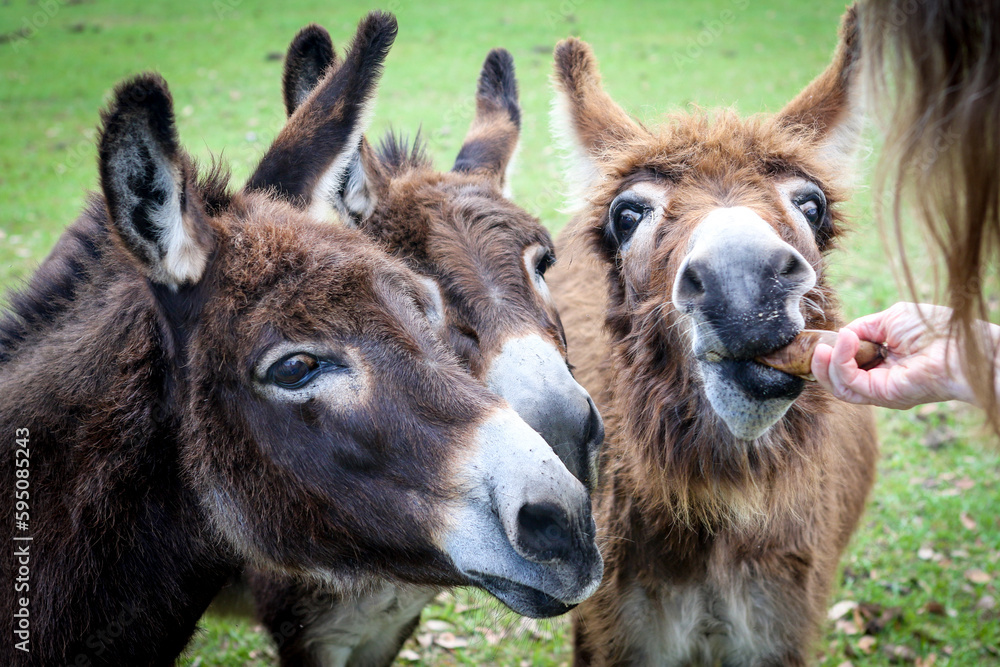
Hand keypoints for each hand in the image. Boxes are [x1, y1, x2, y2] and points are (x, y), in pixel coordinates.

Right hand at [811, 303, 977, 408]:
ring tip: (825, 346)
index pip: (847, 363)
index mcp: (884, 361)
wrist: (961, 346)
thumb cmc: (936, 330)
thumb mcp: (891, 319)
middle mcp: (879, 378)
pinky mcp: (880, 394)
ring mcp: (879, 389)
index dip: (832, 351)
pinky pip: (848, 382)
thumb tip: (842, 334)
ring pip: (837, 385)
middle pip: (837, 378)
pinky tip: (845, 342)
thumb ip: (864, 327)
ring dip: (824, 364)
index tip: (823, 338)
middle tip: (817, 346)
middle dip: (821, 362)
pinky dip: (840, 361)